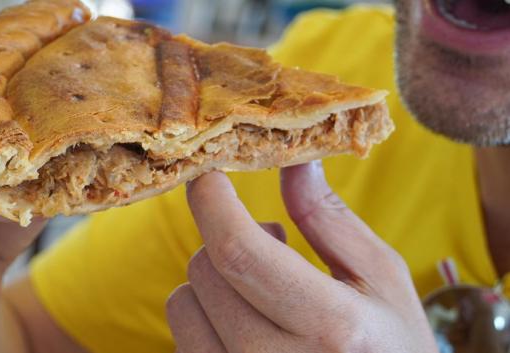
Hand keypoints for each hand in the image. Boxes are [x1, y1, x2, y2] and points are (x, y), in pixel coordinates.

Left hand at [167, 163, 438, 352]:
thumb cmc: (391, 345)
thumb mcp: (382, 279)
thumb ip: (330, 219)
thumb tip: (294, 161)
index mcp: (330, 326)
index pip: (240, 252)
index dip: (212, 203)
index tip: (208, 175)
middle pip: (205, 270)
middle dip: (225, 239)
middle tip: (273, 244)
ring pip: (182, 303)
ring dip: (213, 282)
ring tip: (262, 293)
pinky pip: (182, 334)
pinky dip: (204, 315)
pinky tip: (245, 323)